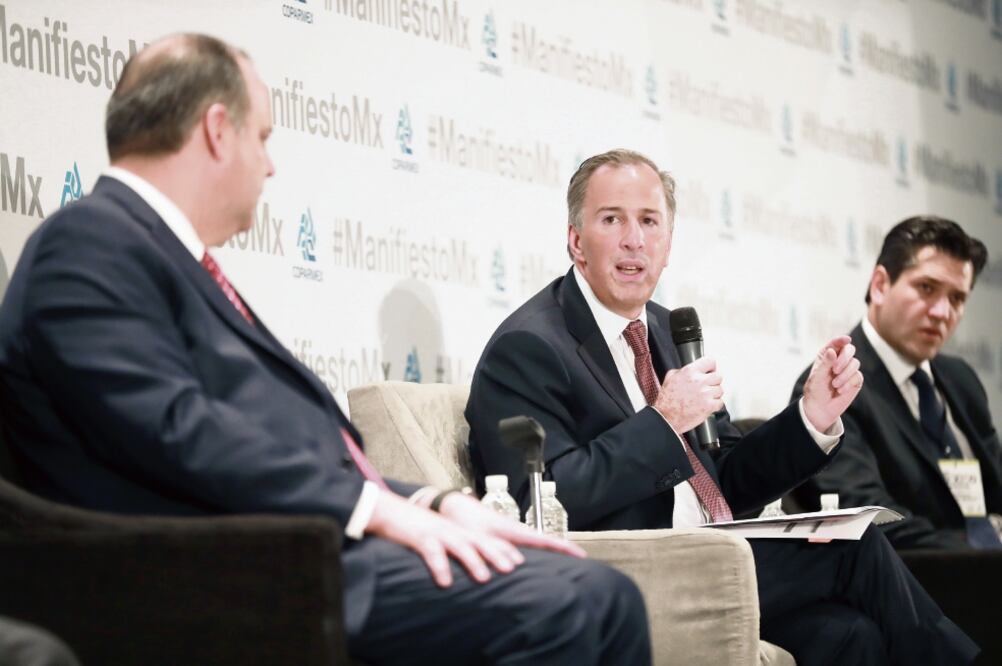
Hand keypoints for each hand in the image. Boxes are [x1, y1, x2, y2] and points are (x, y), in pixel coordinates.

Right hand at [365, 491, 583, 588]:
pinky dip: (439, 567)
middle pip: (480, 541)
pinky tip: (445, 582)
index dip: (506, 550)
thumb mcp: (443, 539)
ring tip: (484, 578)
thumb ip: (460, 549)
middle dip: (498, 554)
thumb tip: (478, 568)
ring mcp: (439, 533)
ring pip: (460, 546)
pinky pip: (431, 553)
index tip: (522, 563)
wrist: (390, 511)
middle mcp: (455, 531)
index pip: (488, 540)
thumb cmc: (420, 530)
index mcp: (462, 532)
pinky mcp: (420, 537)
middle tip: (513, 569)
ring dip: (473, 561)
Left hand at [438, 492, 585, 557]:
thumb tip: (515, 565)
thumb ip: (496, 550)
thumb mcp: (481, 538)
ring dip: (551, 549)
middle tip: (581, 561)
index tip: (581, 555)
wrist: (453, 506)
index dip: (563, 547)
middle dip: (563, 549)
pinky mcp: (503, 534)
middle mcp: (516, 530)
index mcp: (514, 530)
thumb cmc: (465, 521)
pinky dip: (537, 549)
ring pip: (535, 542)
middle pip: (545, 540)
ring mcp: (510, 531)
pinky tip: (537, 559)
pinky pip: (525, 543)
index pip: (545, 540)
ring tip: (566, 561)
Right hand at [654, 356, 723, 432]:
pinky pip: (720, 402)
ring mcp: (705, 394)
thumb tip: (692, 369)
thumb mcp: (670, 378)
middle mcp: (699, 381)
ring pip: (720, 390)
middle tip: (707, 386)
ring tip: (705, 397)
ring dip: (714, 393)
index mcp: (689, 372)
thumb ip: (682, 370)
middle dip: (714, 381)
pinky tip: (706, 405)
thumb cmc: (667, 400)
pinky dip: (715, 404)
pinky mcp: (709, 406)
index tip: (709, 371)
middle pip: (719, 376)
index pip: (710, 361)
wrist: (666, 418)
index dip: (711, 367)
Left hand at [801, 335, 862, 432]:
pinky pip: (857, 376)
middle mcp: (839, 360)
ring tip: (834, 385)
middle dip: (844, 358)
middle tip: (835, 370)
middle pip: (850, 350)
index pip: (836, 343)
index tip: (847, 339)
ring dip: (845, 374)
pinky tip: (840, 390)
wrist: (820, 408)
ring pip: (855, 363)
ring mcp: (848, 370)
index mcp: (826, 355)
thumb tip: (833, 350)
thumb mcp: (817, 377)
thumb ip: (825, 363)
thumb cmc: (815, 390)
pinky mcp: (855, 380)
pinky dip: (848, 383)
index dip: (841, 340)